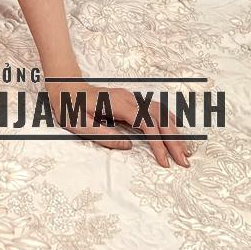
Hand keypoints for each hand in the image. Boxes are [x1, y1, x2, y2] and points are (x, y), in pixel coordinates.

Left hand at [44, 79, 192, 168]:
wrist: (65, 87)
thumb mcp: (80, 126)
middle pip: (159, 118)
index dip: (158, 143)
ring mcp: (131, 97)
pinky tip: (177, 130)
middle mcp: (128, 98)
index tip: (165, 162)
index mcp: (117, 104)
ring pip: (160, 112)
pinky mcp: (131, 100)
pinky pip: (155, 109)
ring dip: (175, 131)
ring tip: (185, 151)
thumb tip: (129, 147)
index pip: (146, 124)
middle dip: (174, 140)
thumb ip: (104, 136)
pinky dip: (169, 120)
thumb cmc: (71, 108)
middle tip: (184, 162)